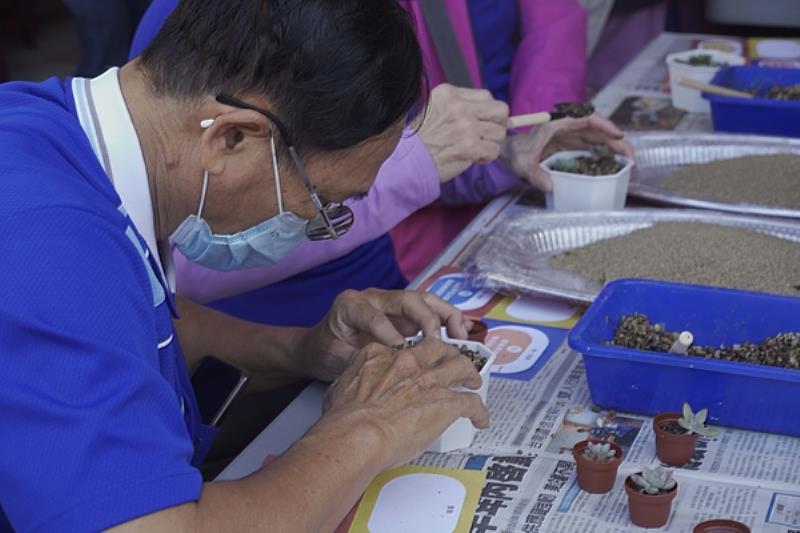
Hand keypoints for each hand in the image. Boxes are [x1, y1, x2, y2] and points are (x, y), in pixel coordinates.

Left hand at [297, 289, 470, 380]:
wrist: (322, 346)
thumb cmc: (327, 350)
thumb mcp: (334, 357)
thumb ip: (358, 359)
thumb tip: (386, 366)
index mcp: (351, 305)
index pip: (373, 315)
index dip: (388, 333)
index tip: (400, 353)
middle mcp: (375, 298)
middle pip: (407, 299)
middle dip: (427, 318)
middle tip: (439, 342)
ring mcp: (393, 304)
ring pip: (426, 301)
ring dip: (446, 317)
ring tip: (460, 337)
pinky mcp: (406, 315)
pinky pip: (431, 313)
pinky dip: (448, 322)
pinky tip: (461, 336)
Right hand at [314, 338, 489, 468]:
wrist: (357, 434)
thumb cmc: (344, 418)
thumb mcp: (340, 387)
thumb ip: (353, 380)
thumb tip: (351, 390)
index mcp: (382, 354)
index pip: (404, 347)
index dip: (413, 356)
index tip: (416, 364)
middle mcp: (409, 361)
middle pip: (438, 348)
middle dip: (449, 354)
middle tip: (453, 365)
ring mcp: (430, 380)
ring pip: (461, 366)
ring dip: (470, 374)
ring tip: (473, 383)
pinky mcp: (446, 403)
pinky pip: (472, 402)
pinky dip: (479, 410)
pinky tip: (480, 419)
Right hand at [415, 84, 509, 182]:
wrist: (408, 160)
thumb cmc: (422, 139)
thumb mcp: (436, 110)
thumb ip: (464, 107)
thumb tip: (505, 118)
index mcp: (450, 94)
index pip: (487, 96)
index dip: (489, 112)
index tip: (482, 122)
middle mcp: (459, 107)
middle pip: (500, 111)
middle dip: (497, 125)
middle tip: (485, 135)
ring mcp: (466, 126)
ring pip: (499, 133)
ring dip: (490, 143)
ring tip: (474, 148)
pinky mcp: (470, 146)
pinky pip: (494, 150)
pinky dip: (486, 157)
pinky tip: (473, 157)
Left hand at [500, 114, 634, 191]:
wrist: (508, 154)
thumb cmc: (514, 154)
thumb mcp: (522, 166)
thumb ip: (535, 175)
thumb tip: (551, 186)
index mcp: (557, 125)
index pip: (586, 119)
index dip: (604, 125)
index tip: (617, 135)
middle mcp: (567, 128)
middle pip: (597, 130)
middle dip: (616, 142)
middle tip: (630, 158)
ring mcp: (569, 137)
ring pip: (597, 139)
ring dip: (613, 148)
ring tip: (628, 163)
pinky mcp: (570, 146)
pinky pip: (591, 147)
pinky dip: (604, 154)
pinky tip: (613, 165)